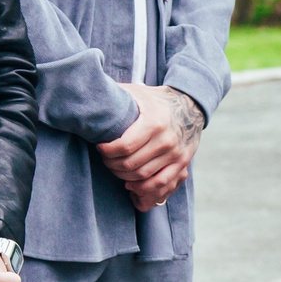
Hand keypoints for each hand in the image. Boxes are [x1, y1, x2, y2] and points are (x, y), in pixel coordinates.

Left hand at [98, 84, 203, 209]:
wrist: (189, 106)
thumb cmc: (155, 100)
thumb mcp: (136, 92)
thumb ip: (115, 95)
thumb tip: (90, 99)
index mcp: (154, 121)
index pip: (124, 146)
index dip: (107, 151)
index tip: (99, 147)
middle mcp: (167, 140)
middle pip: (131, 164)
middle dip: (112, 164)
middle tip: (105, 158)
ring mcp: (176, 154)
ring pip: (143, 177)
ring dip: (124, 177)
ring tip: (115, 168)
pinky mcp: (182, 164)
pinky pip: (161, 184)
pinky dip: (143, 190)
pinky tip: (131, 185)